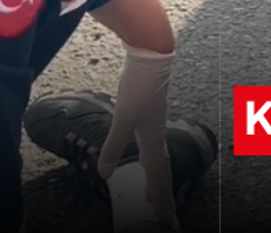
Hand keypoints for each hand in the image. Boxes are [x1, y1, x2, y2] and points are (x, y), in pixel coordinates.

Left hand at [98, 45, 179, 229]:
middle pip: (161, 170)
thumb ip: (113, 147)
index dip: (160, 199)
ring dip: (156, 178)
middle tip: (165, 214)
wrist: (153, 55)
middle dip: (162, 194)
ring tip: (151, 193)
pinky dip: (151, 160)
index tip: (165, 219)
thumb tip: (105, 175)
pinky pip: (153, 146)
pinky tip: (144, 155)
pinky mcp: (150, 113)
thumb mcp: (123, 118)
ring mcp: (155, 123)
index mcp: (154, 138)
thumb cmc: (141, 86)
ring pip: (158, 158)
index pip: (158, 175)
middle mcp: (158, 133)